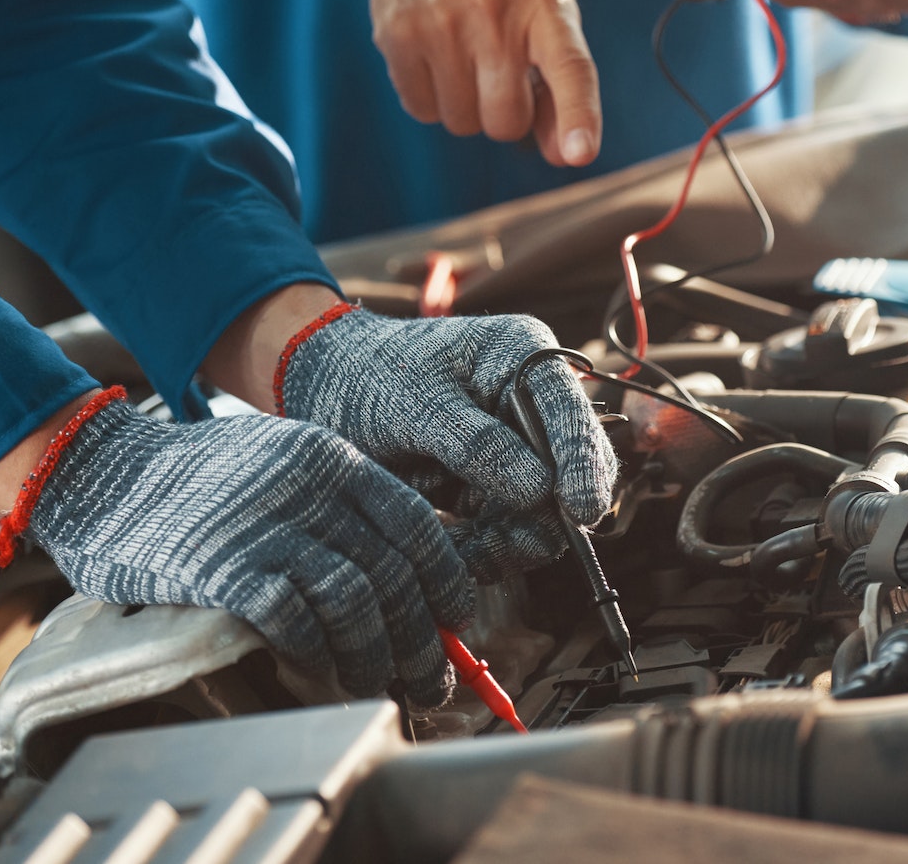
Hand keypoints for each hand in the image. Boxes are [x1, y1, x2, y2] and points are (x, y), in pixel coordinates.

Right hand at [23, 394, 473, 705]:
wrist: (102, 474)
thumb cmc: (195, 481)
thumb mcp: (281, 463)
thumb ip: (336, 506)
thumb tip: (403, 573)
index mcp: (331, 459)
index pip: (416, 525)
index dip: (446, 582)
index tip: (456, 622)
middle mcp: (309, 488)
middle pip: (394, 574)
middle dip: (423, 641)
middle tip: (432, 681)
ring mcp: (265, 527)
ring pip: (356, 602)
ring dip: (375, 656)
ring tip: (375, 684)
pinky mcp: (221, 569)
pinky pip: (294, 620)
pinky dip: (316, 653)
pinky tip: (321, 671)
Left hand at [269, 306, 617, 580]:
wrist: (323, 393)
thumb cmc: (366, 376)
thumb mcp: (415, 404)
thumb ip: (476, 444)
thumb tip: (540, 491)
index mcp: (525, 358)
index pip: (572, 414)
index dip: (584, 464)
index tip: (581, 512)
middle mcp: (530, 405)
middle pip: (570, 473)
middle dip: (542, 518)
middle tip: (498, 546)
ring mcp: (515, 450)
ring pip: (542, 514)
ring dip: (508, 543)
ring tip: (462, 549)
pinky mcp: (494, 488)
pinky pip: (507, 533)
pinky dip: (484, 549)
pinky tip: (451, 546)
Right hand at [358, 0, 601, 166]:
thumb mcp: (546, 3)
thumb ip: (561, 77)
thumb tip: (566, 156)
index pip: (569, 67)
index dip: (576, 116)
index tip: (577, 155)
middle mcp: (492, 10)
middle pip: (505, 121)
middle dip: (508, 115)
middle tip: (501, 74)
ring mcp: (438, 23)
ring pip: (462, 122)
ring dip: (467, 104)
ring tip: (465, 51)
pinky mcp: (395, 34)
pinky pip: (421, 110)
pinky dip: (432, 97)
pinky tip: (435, 51)